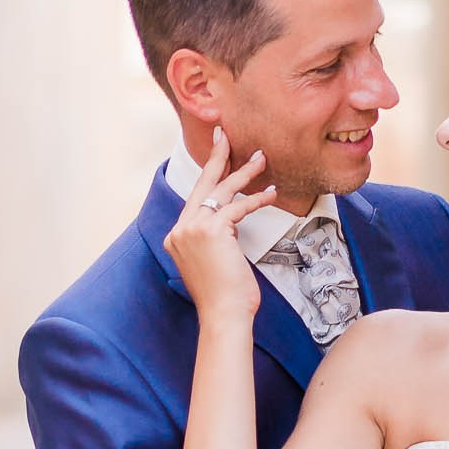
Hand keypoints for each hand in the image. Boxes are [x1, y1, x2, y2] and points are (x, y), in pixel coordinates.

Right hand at [162, 130, 275, 318]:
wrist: (223, 315)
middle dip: (216, 156)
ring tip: (261, 157)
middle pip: (201, 185)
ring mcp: (192, 228)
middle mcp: (180, 229)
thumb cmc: (224, 297)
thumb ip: (211, 243)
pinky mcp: (211, 231)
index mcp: (176, 236)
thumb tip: (226, 230)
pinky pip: (237, 207)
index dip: (209, 177)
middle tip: (225, 134)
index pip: (195, 199)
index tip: (218, 158)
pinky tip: (271, 193)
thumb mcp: (211, 265)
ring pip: (220, 191)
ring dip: (243, 172)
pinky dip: (256, 199)